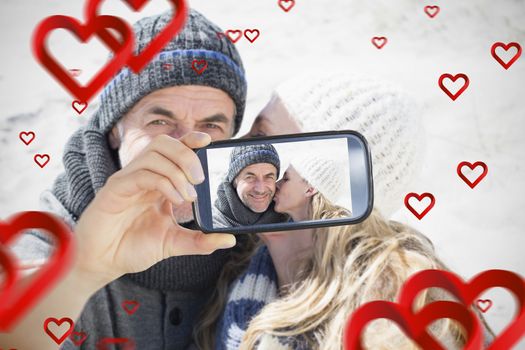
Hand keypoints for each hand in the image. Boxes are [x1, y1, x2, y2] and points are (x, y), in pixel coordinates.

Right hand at [73, 132, 235, 285]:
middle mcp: (143, 175)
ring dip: (177, 170)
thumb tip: (230, 239)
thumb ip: (201, 241)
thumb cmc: (132, 248)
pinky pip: (142, 173)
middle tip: (200, 179)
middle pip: (164, 143)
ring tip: (189, 195)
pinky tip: (175, 200)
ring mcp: (128, 180)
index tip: (209, 141)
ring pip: (154, 153)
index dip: (191, 140)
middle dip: (187, 154)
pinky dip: (163, 182)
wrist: (102, 263)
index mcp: (157, 181)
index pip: (174, 149)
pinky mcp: (116, 189)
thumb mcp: (174, 243)